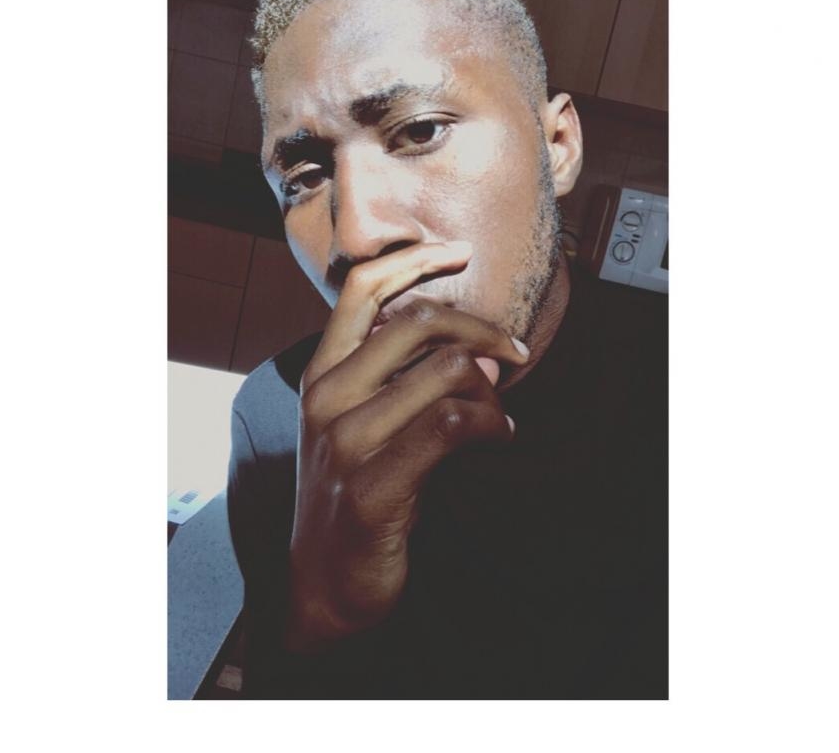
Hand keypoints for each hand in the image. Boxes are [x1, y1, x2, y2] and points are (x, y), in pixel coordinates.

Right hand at [284, 241, 528, 651]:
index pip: (362, 289)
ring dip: (492, 390)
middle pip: (418, 321)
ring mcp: (345, 441)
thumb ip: (403, 376)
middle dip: (482, 327)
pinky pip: (452, 425)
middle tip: (516, 351)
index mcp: (322, 373)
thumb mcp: (363, 422)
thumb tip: (479, 348)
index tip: (458, 252)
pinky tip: (500, 436)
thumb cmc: (355, 492)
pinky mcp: (373, 487)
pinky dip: (491, 424)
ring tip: (500, 416)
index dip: (414, 259)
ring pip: (445, 372)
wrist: (324, 585)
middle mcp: (327, 397)